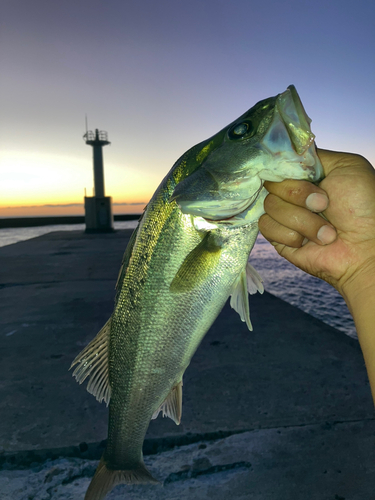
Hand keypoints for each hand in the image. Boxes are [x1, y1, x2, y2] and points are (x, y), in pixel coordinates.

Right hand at [258, 149, 374, 302]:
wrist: (365, 247)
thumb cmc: (363, 207)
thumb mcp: (347, 166)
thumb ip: (314, 156)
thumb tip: (286, 154)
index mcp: (307, 175)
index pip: (279, 163)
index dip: (285, 168)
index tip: (302, 175)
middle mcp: (293, 194)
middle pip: (271, 183)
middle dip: (299, 195)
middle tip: (324, 205)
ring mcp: (284, 215)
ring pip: (269, 205)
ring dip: (301, 220)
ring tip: (325, 232)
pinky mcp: (277, 238)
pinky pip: (267, 226)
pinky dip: (290, 234)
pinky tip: (307, 242)